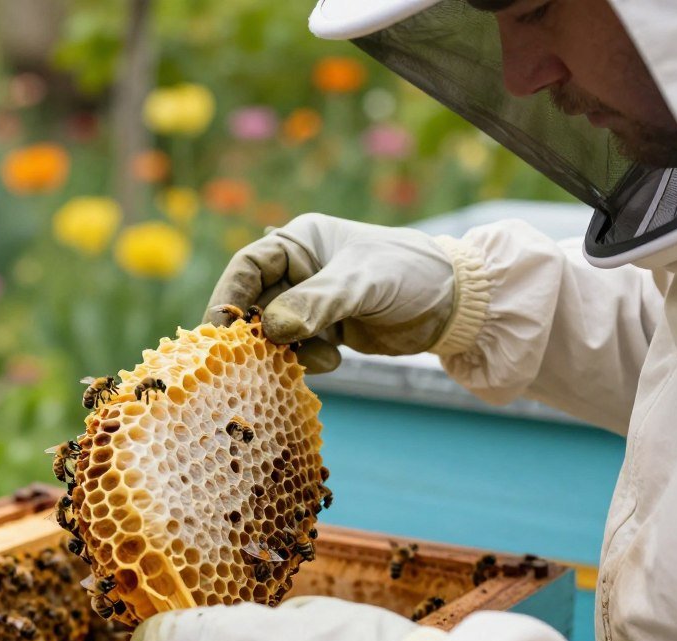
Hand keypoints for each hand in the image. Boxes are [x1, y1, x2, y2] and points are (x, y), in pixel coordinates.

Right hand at [204, 213, 458, 372]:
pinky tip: (336, 360)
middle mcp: (299, 271)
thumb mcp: (362, 285)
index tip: (220, 331)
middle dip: (255, 334)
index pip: (248, 266)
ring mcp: (311, 303)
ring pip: (274, 333)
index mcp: (300, 243)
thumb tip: (272, 329)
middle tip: (254, 361)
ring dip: (283, 352)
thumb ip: (317, 304)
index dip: (230, 297)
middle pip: (256, 304)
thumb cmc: (409, 275)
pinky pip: (297, 351)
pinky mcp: (325, 331)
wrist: (456, 305)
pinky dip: (305, 361)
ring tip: (314, 357)